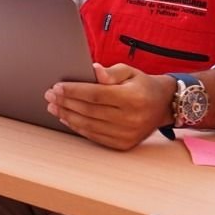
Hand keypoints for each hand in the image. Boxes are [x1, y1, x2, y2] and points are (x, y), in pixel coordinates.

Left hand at [45, 63, 173, 150]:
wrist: (164, 106)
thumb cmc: (143, 86)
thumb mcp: (130, 71)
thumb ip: (111, 72)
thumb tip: (93, 70)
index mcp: (133, 98)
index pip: (96, 95)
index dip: (74, 91)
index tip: (57, 87)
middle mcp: (131, 118)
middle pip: (90, 111)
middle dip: (66, 103)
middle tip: (49, 96)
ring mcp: (127, 134)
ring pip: (90, 126)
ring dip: (68, 116)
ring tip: (54, 107)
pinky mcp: (124, 144)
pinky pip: (95, 136)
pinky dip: (78, 128)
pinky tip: (67, 118)